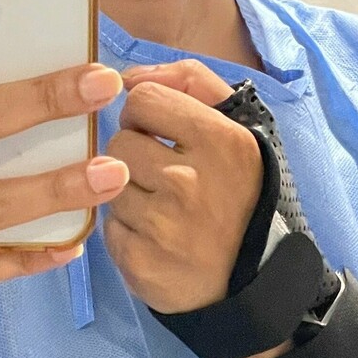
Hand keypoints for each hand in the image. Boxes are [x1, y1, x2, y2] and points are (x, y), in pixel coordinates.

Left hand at [103, 58, 263, 313]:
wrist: (251, 281)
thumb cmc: (237, 194)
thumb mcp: (236, 127)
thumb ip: (191, 82)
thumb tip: (129, 76)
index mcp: (220, 140)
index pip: (143, 99)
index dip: (144, 115)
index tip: (158, 134)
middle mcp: (190, 181)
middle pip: (118, 142)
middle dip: (133, 156)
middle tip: (159, 177)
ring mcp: (163, 225)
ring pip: (106, 184)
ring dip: (125, 194)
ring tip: (157, 209)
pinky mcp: (139, 261)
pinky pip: (106, 226)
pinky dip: (124, 231)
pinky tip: (151, 238)